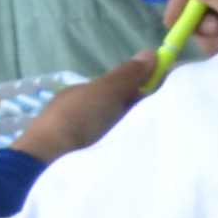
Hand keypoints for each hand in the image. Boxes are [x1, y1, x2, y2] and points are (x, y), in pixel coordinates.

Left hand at [11, 56, 156, 158]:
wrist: (49, 164)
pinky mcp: (84, 162)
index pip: (119, 87)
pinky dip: (126, 150)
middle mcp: (80, 113)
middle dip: (142, 112)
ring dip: (135, 133)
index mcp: (81, 93)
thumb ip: (127, 75)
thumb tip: (150, 52)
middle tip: (164, 121)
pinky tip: (138, 157)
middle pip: (120, 109)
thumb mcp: (104, 91)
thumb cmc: (75, 121)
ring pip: (119, 131)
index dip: (143, 87)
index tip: (168, 94)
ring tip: (157, 142)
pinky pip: (114, 150)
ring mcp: (80, 139)